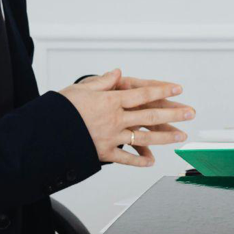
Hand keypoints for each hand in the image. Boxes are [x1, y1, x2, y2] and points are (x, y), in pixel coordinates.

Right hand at [61, 69, 192, 166]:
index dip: (162, 90)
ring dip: (165, 137)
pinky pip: (126, 158)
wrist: (42, 135)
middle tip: (191, 113)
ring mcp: (111, 137)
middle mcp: (115, 119)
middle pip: (150, 115)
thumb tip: (117, 72)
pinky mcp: (103, 152)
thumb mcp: (79, 89)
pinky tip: (152, 161)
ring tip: (181, 136)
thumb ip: (102, 81)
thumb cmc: (59, 109)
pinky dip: (139, 160)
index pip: (142, 93)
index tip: (178, 88)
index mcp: (110, 100)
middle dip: (173, 113)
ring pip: (144, 137)